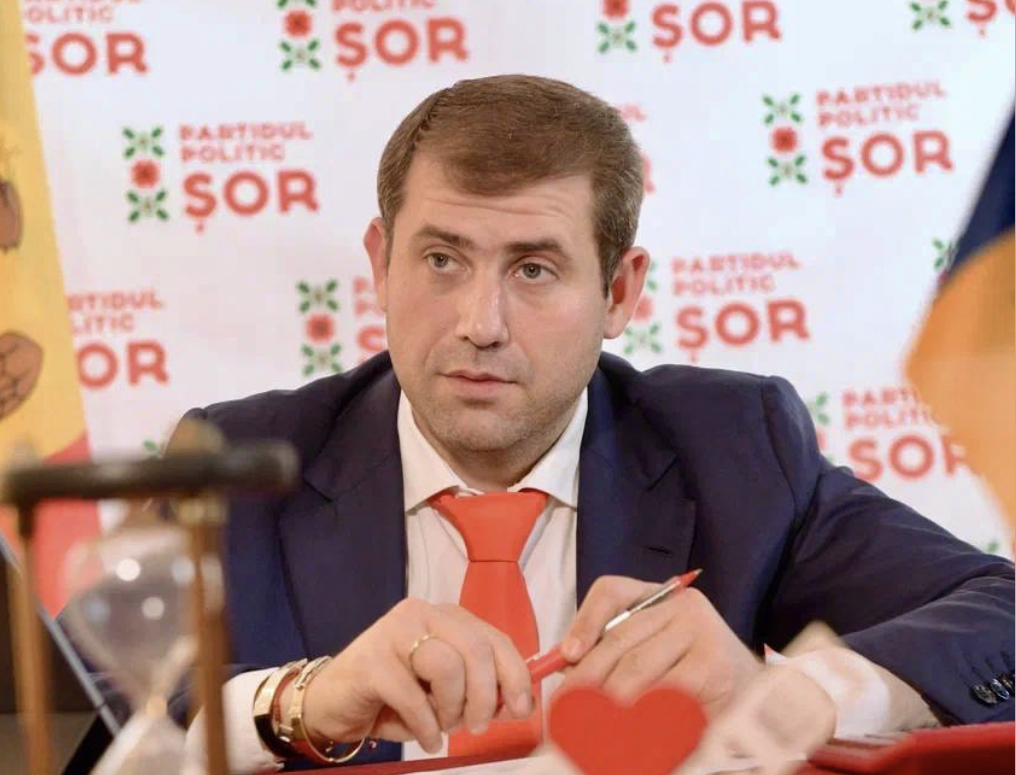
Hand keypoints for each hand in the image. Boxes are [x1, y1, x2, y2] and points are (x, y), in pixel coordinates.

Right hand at [286, 598, 533, 752]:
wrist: (333, 704)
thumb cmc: (395, 697)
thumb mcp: (445, 691)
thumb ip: (480, 687)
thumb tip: (519, 702)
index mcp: (447, 617)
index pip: (495, 638)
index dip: (515, 675)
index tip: (521, 708)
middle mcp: (423, 614)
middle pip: (476, 648)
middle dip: (486, 696)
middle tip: (477, 726)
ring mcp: (394, 632)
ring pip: (448, 666)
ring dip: (452, 708)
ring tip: (442, 725)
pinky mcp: (372, 660)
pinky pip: (413, 695)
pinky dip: (426, 725)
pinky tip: (425, 737)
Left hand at [556, 576, 763, 715]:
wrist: (757, 701)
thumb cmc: (697, 681)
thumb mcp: (655, 655)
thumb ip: (615, 653)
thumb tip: (567, 665)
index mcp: (661, 598)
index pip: (611, 590)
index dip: (584, 621)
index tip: (566, 655)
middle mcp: (682, 606)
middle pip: (619, 636)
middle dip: (587, 676)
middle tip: (565, 708)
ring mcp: (701, 631)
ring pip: (636, 667)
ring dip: (606, 701)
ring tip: (590, 725)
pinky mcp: (713, 665)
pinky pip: (662, 693)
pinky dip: (640, 716)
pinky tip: (630, 732)